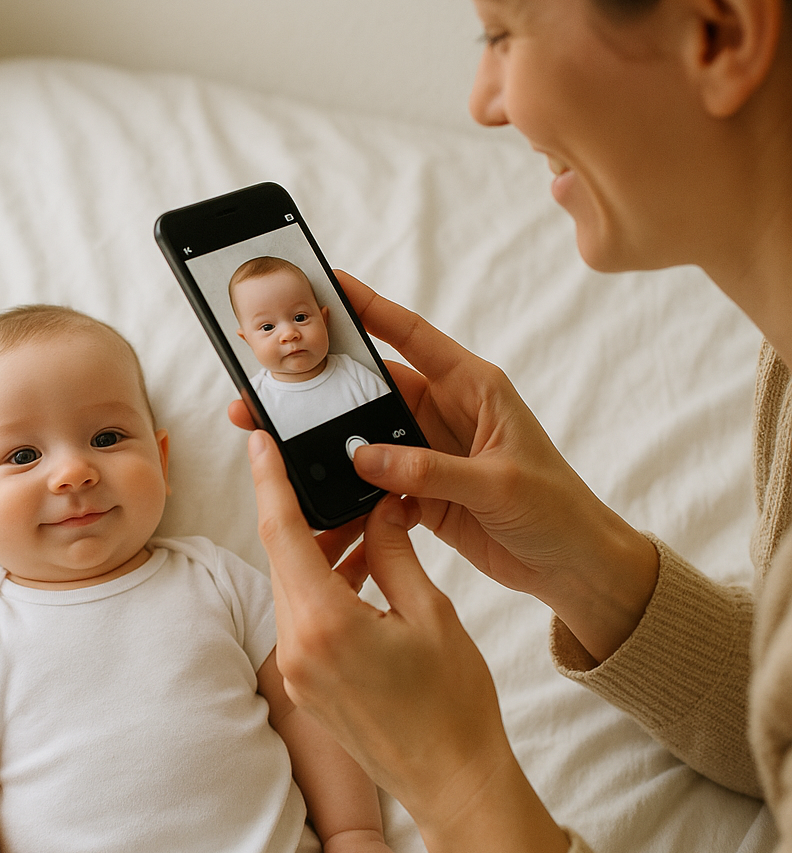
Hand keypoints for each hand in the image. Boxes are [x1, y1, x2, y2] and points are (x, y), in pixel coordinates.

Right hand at [235, 271, 658, 662]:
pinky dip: (351, 486)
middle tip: (279, 375)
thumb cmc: (557, 510)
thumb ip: (429, 470)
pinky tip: (322, 490)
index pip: (412, 336)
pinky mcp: (422, 490)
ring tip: (283, 434)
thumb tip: (363, 457)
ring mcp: (431, 452)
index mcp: (474, 388)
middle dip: (328, 381)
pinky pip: (375, 479)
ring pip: (368, 433)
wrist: (573, 566)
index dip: (369, 308)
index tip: (328, 285)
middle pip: (376, 386)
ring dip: (333, 437)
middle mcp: (447, 412)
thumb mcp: (497, 483)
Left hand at [249, 430, 569, 852]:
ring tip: (363, 528)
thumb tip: (378, 508)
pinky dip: (324, 586)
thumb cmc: (454, 706)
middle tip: (336, 480)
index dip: (269, 480)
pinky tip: (361, 570)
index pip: (282, 532)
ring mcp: (297, 671)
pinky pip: (303, 617)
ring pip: (292, 585)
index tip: (258, 441)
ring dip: (318, 551)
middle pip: (282, 556)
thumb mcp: (431, 612)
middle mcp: (297, 648)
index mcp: (324, 625)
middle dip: (303, 512)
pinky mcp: (306, 685)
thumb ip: (394, 551)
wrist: (454, 785)